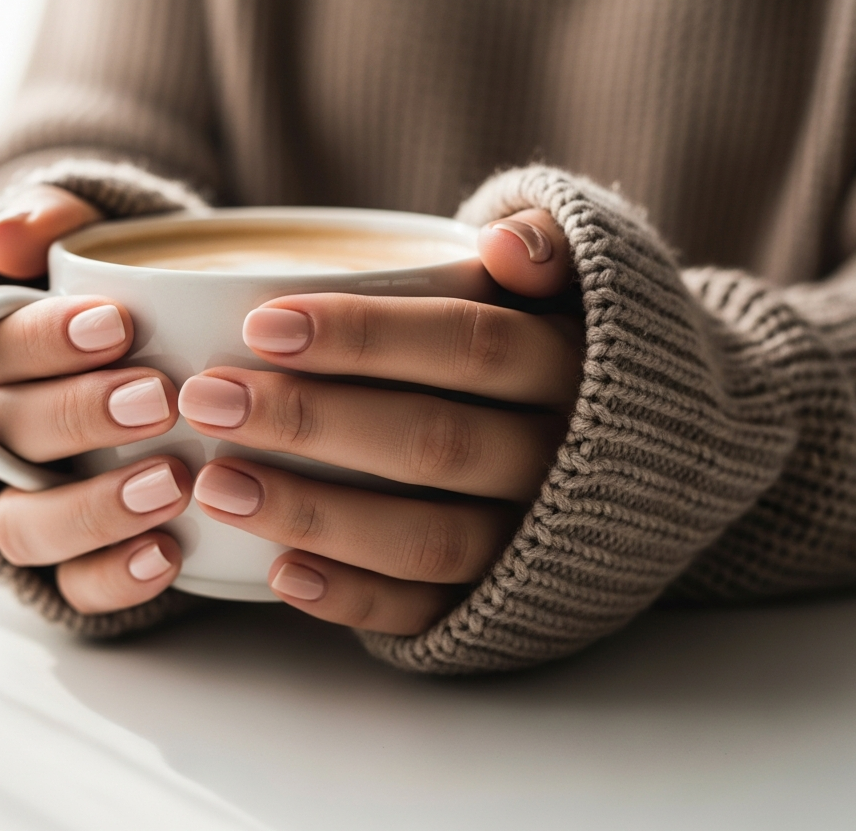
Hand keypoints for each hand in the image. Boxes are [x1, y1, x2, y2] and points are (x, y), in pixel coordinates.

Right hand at [0, 185, 192, 611]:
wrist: (170, 362)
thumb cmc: (128, 301)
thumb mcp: (97, 241)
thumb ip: (55, 220)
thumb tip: (5, 238)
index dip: (44, 340)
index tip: (119, 324)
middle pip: (6, 434)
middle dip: (79, 415)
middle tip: (159, 396)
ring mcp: (30, 503)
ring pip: (26, 524)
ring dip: (93, 507)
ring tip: (171, 481)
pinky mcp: (71, 562)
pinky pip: (71, 586)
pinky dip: (112, 577)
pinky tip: (169, 554)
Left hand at [182, 209, 581, 634]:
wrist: (646, 467)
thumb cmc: (558, 353)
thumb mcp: (576, 286)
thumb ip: (545, 244)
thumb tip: (501, 247)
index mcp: (572, 370)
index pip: (469, 347)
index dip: (366, 337)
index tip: (261, 326)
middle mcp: (560, 462)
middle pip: (433, 443)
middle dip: (312, 421)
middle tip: (209, 399)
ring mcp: (532, 543)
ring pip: (426, 539)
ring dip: (314, 514)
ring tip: (216, 484)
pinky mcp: (504, 607)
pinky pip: (430, 612)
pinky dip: (355, 599)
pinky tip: (279, 572)